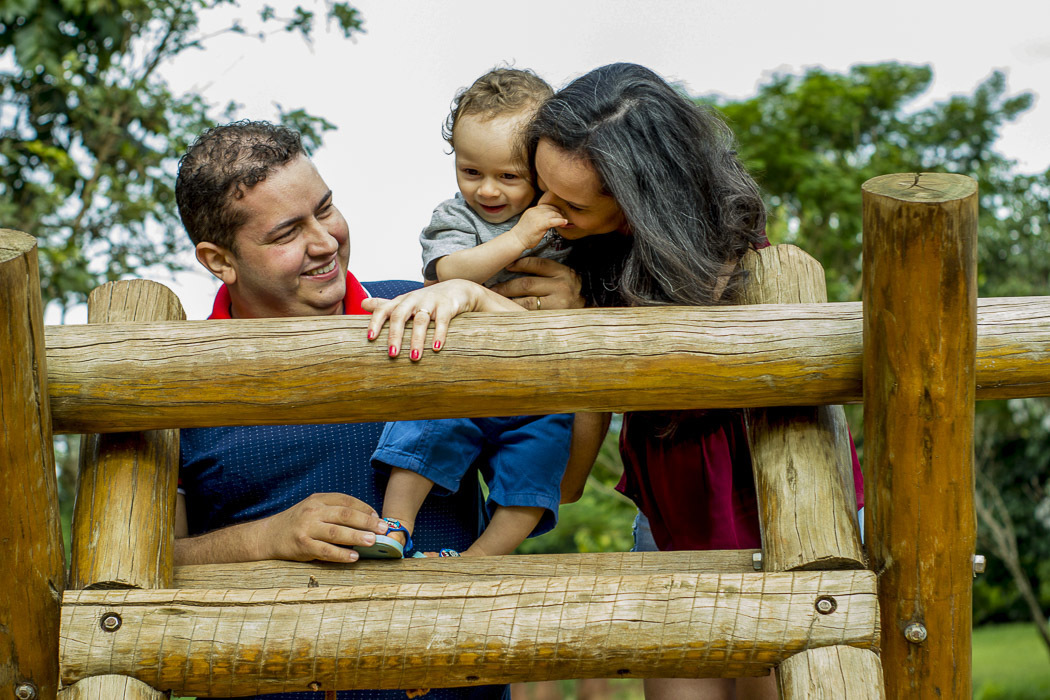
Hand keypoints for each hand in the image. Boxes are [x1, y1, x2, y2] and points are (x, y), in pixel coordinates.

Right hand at [259, 493, 387, 562]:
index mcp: (318, 500)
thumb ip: (334, 511)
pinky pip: (325, 551)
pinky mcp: (302, 546)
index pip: (345, 500)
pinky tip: (354, 556)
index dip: (364, 508)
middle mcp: (312, 512)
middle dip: (366, 521)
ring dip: (356, 536)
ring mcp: (306, 529)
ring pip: (336, 532)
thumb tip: (366, 519)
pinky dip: (341, 554)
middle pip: (344, 514)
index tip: (378, 516)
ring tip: (372, 541)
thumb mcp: (313, 509)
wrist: (268, 536)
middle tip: (383, 528)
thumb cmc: (297, 523)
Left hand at [364, 279, 521, 360]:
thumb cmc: (426, 300)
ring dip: (417, 340)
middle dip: (395, 335)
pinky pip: (442, 321)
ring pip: (421, 320)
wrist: (457, 289)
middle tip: (392, 354)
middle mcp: (414, 299)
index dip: (376, 322)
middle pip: (400, 315)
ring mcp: (431, 302)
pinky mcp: (447, 306)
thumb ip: (385, 305)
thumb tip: (362, 304)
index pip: (384, 309)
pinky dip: (439, 334)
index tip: (370, 338)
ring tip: (414, 358)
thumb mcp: (406, 302)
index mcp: (401, 301)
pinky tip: (436, 348)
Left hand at [490, 256, 584, 310]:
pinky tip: (506, 312)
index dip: (519, 264)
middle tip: (493, 288)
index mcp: (563, 272)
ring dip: (507, 301)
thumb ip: (546, 271)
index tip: (507, 266)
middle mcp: (561, 287)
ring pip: (526, 302)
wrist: (588, 311)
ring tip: (496, 300)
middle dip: (506, 286)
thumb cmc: (570, 292)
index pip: (537, 264)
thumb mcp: (563, 276)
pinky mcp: (553, 318)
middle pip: (527, 284)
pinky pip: (529, 315)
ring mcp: (558, 305)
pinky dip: (516, 313)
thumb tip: (515, 264)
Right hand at [510, 204, 567, 249]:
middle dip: (559, 213)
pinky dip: (560, 221)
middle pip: (551, 209)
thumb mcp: (530, 221)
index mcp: (532, 210)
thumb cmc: (523, 234)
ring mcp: (537, 217)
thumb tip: (548, 218)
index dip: (554, 209)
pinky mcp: (540, 224)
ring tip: (564, 222)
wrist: (516, 240)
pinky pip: (553, 221)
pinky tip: (564, 223)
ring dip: (560, 217)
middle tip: (563, 217)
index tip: (559, 213)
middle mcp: (535, 211)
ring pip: (553, 214)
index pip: (546, 206)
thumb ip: (538, 217)